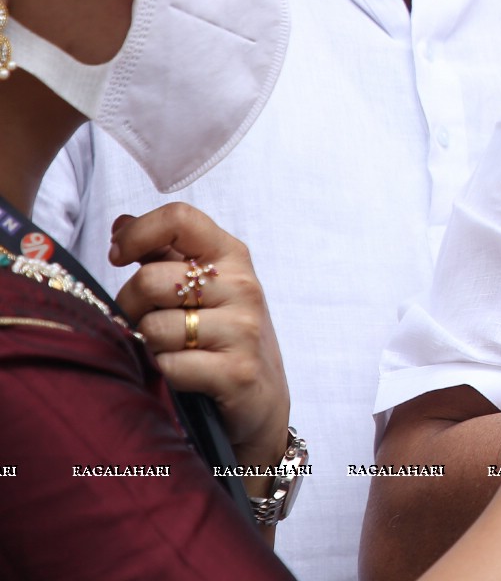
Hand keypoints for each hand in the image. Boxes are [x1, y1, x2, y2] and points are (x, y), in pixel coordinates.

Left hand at [110, 204, 290, 473]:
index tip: (120, 256)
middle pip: (151, 279)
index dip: (138, 234)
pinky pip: (169, 365)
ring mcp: (244, 329)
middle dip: (131, 306)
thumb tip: (121, 224)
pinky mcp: (237, 372)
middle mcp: (243, 286)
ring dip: (149, 345)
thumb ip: (163, 254)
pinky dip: (164, 373)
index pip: (180, 219)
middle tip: (145, 321)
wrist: (262, 398)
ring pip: (154, 327)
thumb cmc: (224, 337)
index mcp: (232, 256)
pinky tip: (183, 375)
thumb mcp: (204, 287)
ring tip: (171, 350)